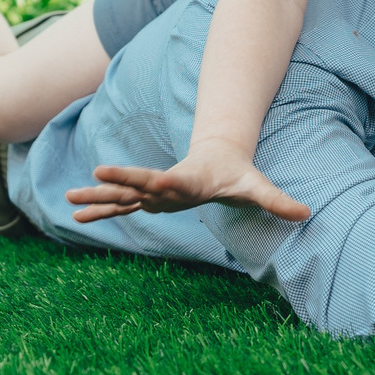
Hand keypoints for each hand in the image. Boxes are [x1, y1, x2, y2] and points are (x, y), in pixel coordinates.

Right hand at [65, 137, 311, 223]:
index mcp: (188, 181)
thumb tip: (306, 212)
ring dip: (98, 199)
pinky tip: (77, 218)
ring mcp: (154, 192)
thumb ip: (278, 200)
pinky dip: (101, 211)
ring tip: (68, 201)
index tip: (145, 180)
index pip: (169, 181)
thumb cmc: (238, 175)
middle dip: (116, 184)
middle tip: (92, 178)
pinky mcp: (149, 198)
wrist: (220, 157)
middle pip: (138, 185)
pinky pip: (121, 206)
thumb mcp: (257, 187)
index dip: (155, 181)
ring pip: (123, 195)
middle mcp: (166, 185)